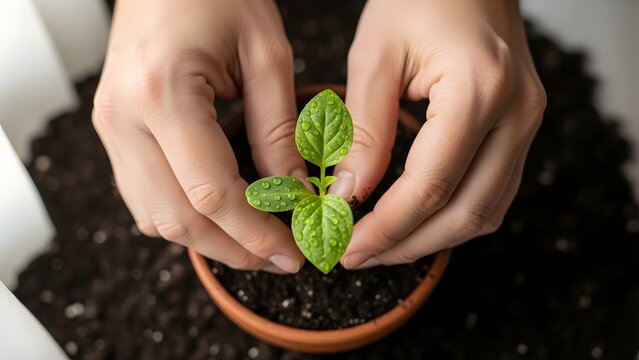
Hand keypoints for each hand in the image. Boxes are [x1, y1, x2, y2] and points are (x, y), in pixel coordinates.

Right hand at [93, 0, 305, 272]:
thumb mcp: (266, 54)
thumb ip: (278, 130)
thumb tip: (293, 192)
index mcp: (163, 94)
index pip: (211, 193)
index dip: (254, 233)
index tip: (291, 252)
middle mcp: (124, 118)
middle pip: (177, 218)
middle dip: (233, 249)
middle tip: (279, 257)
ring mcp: (111, 126)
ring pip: (154, 216)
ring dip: (207, 239)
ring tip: (254, 242)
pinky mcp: (113, 129)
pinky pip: (143, 195)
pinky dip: (182, 217)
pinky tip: (218, 216)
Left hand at [332, 0, 545, 267]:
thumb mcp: (375, 57)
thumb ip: (363, 131)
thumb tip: (347, 195)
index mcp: (478, 91)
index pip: (430, 187)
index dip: (386, 227)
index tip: (347, 246)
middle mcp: (516, 113)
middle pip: (466, 212)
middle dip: (408, 244)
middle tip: (357, 255)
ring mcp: (526, 121)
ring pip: (486, 211)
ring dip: (431, 237)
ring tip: (382, 245)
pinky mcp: (520, 125)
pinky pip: (493, 190)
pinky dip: (453, 215)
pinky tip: (416, 219)